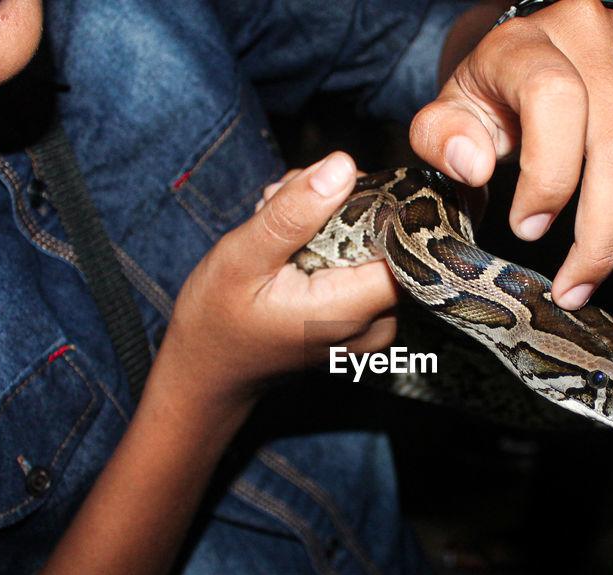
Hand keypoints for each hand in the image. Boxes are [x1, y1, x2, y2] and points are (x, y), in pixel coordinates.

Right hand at [158, 152, 398, 409]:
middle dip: (342, 208)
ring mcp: (373, 326)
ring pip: (374, 250)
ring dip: (332, 224)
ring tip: (278, 225)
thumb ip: (293, 214)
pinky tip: (293, 245)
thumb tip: (342, 165)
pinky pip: (364, 269)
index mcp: (351, 311)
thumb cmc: (216, 320)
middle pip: (388, 242)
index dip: (375, 203)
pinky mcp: (365, 322)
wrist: (209, 371)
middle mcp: (375, 324)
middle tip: (282, 201)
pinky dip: (334, 248)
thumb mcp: (242, 257)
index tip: (328, 189)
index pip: (403, 243)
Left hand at [411, 0, 612, 309]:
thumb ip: (441, 138)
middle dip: (604, 233)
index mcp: (527, 42)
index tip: (528, 229)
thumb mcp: (451, 116)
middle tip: (582, 279)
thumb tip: (472, 165)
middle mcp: (596, 29)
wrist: (531, 52)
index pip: (555, 101)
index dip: (547, 180)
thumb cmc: (496, 98)